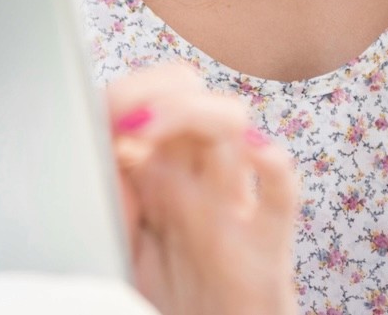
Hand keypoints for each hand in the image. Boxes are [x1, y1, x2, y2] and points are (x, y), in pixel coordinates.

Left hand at [107, 64, 299, 314]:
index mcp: (163, 175)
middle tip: (127, 121)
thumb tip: (105, 143)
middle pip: (197, 100)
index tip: (107, 111)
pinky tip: (255, 152)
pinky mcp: (265, 244)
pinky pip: (282, 194)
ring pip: (235, 128)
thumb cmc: (170, 301)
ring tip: (151, 131)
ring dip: (198, 115)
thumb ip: (112, 196)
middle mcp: (200, 181)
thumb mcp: (122, 244)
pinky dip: (274, 166)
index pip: (161, 100)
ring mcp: (233, 207)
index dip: (136, 93)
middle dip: (163, 96)